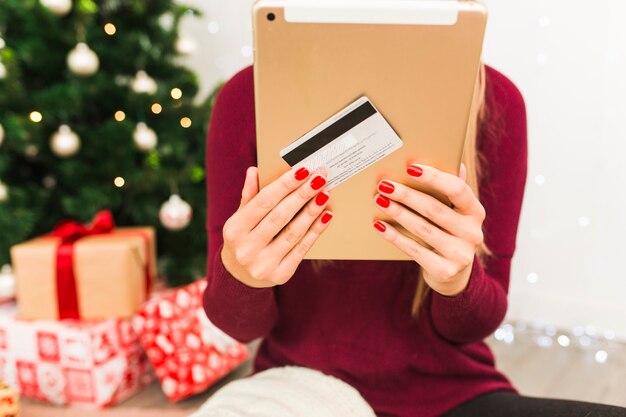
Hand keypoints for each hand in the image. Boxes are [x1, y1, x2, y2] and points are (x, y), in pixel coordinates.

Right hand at [221, 166, 332, 287]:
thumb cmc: (244, 238)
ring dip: (312, 212)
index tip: (303, 170)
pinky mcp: (280, 275)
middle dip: (302, 195)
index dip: (284, 185)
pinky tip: (326, 216)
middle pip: (279, 216)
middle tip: (319, 178)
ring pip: (293, 233)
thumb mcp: (241, 218)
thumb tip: (254, 171)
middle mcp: (246, 249)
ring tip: (325, 194)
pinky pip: (302, 248)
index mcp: (234, 230)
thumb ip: (250, 196)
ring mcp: (263, 264)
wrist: (241, 276)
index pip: (263, 202)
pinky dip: (316, 231)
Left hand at [372, 163, 485, 296]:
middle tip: (384, 185)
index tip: (410, 167)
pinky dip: (395, 236)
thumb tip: (455, 161)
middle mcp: (473, 233)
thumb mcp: (455, 211)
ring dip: (398, 213)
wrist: (453, 274)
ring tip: (379, 200)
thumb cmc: (448, 232)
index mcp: (475, 211)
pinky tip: (380, 226)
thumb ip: (452, 188)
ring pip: (422, 228)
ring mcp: (460, 254)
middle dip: (406, 195)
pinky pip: (414, 250)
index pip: (457, 189)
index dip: (434, 177)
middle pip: (434, 209)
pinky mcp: (445, 271)